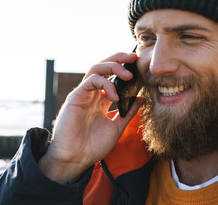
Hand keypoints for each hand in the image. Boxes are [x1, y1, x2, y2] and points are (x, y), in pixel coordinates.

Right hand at [38, 52, 141, 183]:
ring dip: (113, 67)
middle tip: (134, 58)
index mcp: (101, 100)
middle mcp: (92, 94)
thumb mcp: (117, 127)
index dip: (124, 69)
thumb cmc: (93, 145)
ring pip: (96, 68)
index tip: (139, 66)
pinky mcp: (76, 96)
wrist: (76, 158)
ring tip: (128, 75)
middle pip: (104, 66)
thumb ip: (128, 112)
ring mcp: (84, 94)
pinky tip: (116, 97)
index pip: (112, 77)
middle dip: (119, 59)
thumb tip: (141, 98)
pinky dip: (106, 84)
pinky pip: (91, 81)